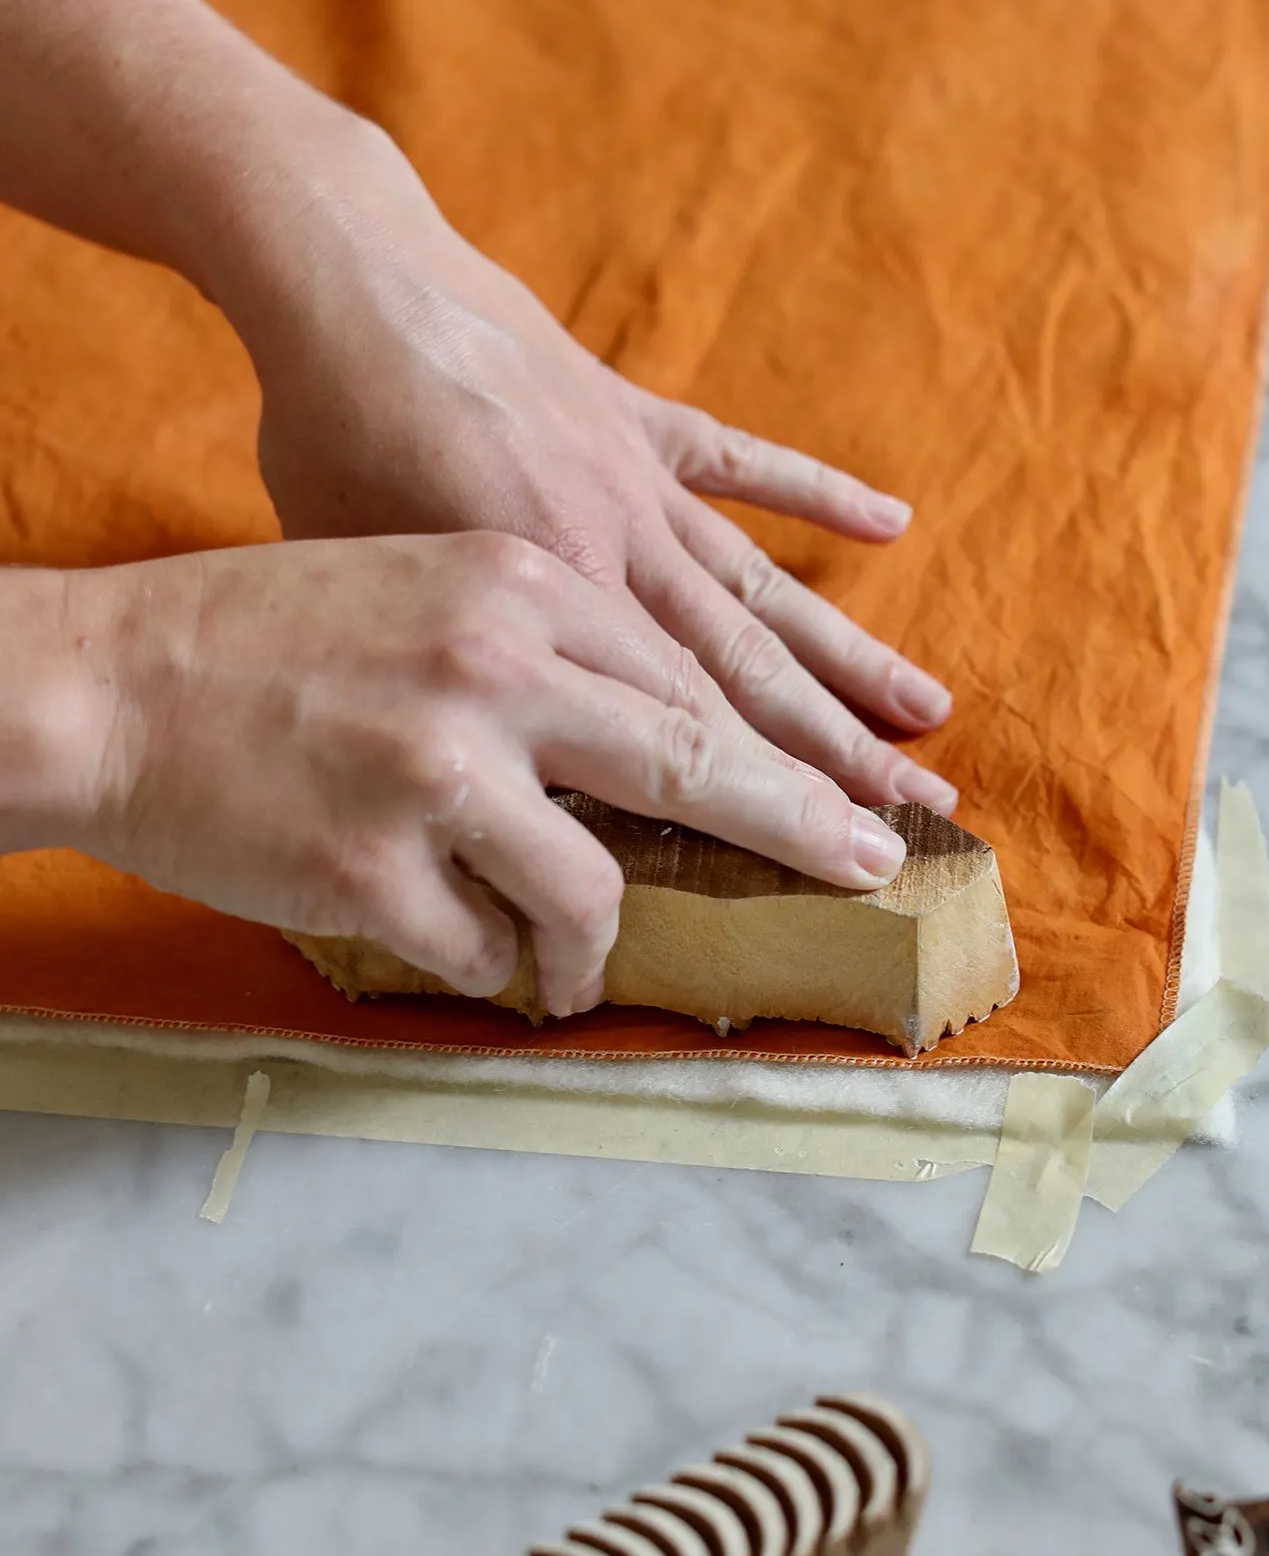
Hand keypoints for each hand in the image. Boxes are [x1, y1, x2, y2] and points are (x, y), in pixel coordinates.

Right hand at [56, 534, 909, 1013]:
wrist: (107, 683)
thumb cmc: (263, 636)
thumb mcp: (424, 586)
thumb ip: (546, 647)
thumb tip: (654, 744)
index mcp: (514, 584)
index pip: (686, 680)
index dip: (782, 751)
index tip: (852, 800)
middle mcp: (491, 666)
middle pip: (694, 761)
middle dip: (802, 826)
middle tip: (873, 869)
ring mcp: (434, 771)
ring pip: (592, 888)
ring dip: (596, 949)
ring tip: (576, 971)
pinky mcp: (374, 868)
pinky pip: (486, 949)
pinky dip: (492, 966)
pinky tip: (466, 954)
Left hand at [231, 133, 957, 814]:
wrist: (351, 284)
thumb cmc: (331, 440)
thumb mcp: (383, 586)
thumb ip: (468, 675)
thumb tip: (517, 777)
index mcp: (564, 602)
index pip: (687, 723)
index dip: (773, 796)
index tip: (845, 849)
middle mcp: (627, 548)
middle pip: (755, 669)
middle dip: (841, 749)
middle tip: (920, 805)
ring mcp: (642, 481)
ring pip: (766, 586)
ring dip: (850, 652)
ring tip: (930, 708)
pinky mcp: (637, 419)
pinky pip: (742, 462)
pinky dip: (815, 493)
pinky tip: (890, 525)